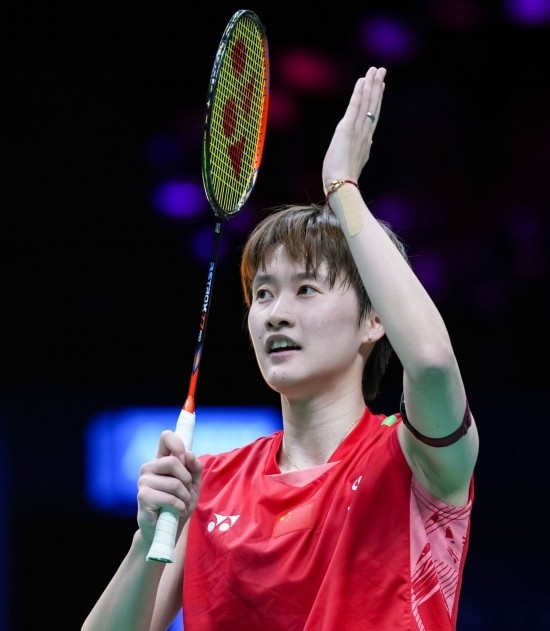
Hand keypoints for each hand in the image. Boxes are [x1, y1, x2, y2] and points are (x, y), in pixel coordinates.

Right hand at [136, 430, 202, 541]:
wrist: (168, 529)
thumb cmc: (180, 503)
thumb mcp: (194, 484)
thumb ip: (194, 467)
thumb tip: (189, 454)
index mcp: (161, 460)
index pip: (166, 437)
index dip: (178, 444)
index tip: (185, 457)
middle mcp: (150, 467)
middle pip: (174, 461)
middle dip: (187, 479)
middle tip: (186, 491)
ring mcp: (144, 481)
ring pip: (174, 482)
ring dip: (185, 496)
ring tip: (182, 503)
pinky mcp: (143, 496)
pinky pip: (169, 497)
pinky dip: (179, 506)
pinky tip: (177, 511)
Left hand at [322, 66, 385, 192]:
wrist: (342, 186)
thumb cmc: (344, 181)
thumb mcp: (354, 165)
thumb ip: (361, 153)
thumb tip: (369, 145)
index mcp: (365, 143)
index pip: (371, 117)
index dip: (376, 101)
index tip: (380, 87)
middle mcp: (364, 134)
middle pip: (372, 106)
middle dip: (377, 87)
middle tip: (382, 71)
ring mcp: (357, 131)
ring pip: (366, 103)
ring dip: (371, 85)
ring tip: (376, 70)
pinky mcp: (347, 129)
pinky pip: (355, 107)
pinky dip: (359, 93)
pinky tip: (362, 81)